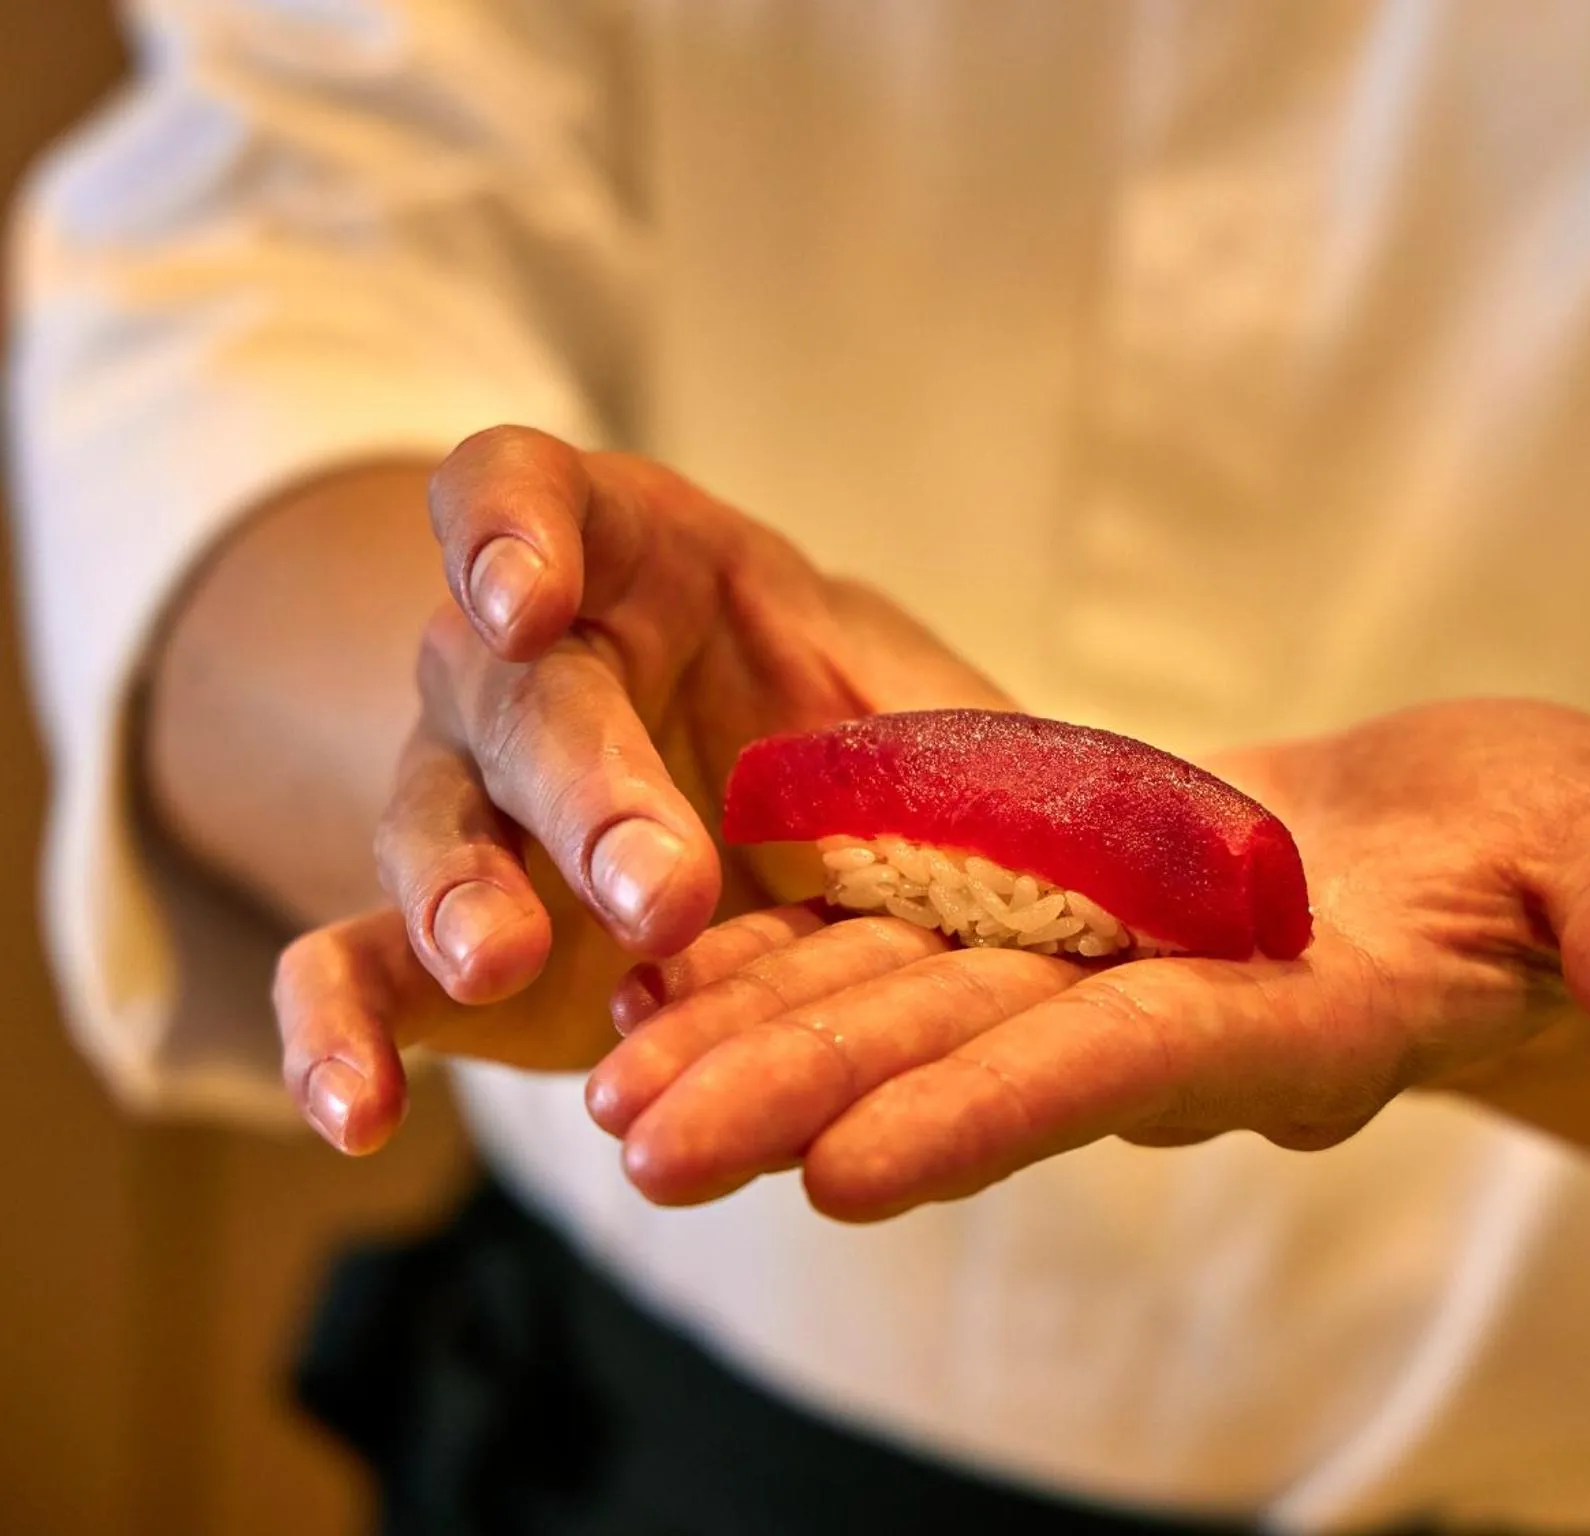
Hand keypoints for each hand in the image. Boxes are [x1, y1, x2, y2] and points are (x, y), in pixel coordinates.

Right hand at [274, 427, 1006, 1153]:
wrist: (783, 852)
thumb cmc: (863, 749)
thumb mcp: (928, 720)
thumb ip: (973, 745)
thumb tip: (1152, 826)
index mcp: (635, 564)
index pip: (524, 488)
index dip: (510, 528)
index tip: (531, 597)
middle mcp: (525, 667)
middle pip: (513, 692)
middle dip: (584, 785)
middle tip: (665, 889)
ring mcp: (469, 803)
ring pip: (425, 824)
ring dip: (461, 896)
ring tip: (503, 964)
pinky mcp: (435, 944)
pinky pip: (346, 971)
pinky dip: (336, 1037)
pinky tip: (360, 1117)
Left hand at [584, 700, 1589, 1219]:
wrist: (1455, 849)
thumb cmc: (1544, 847)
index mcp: (1283, 1016)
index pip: (1127, 1068)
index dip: (999, 1109)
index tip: (856, 1168)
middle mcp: (1156, 1015)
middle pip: (969, 1056)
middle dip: (814, 1096)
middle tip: (645, 1145)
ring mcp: (1085, 966)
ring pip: (903, 1007)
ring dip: (760, 1044)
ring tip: (608, 1091)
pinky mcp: (1041, 907)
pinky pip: (898, 933)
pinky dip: (785, 957)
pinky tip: (662, 978)